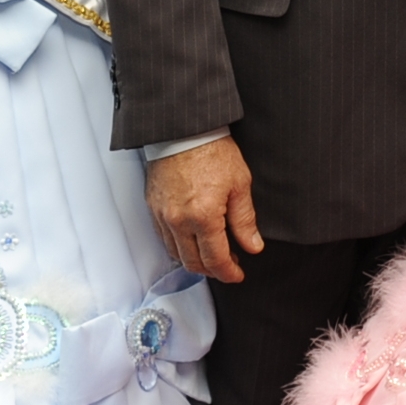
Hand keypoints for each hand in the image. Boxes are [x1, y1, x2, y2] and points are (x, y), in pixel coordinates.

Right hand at [148, 136, 262, 281]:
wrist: (184, 130)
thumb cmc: (213, 151)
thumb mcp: (240, 184)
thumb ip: (245, 220)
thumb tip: (253, 246)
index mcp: (204, 216)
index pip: (215, 259)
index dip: (228, 272)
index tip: (237, 274)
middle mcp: (179, 221)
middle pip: (193, 262)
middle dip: (212, 270)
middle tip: (228, 266)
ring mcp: (162, 215)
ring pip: (176, 254)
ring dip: (194, 261)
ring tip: (212, 255)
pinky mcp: (152, 207)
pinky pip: (163, 238)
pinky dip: (178, 246)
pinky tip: (192, 241)